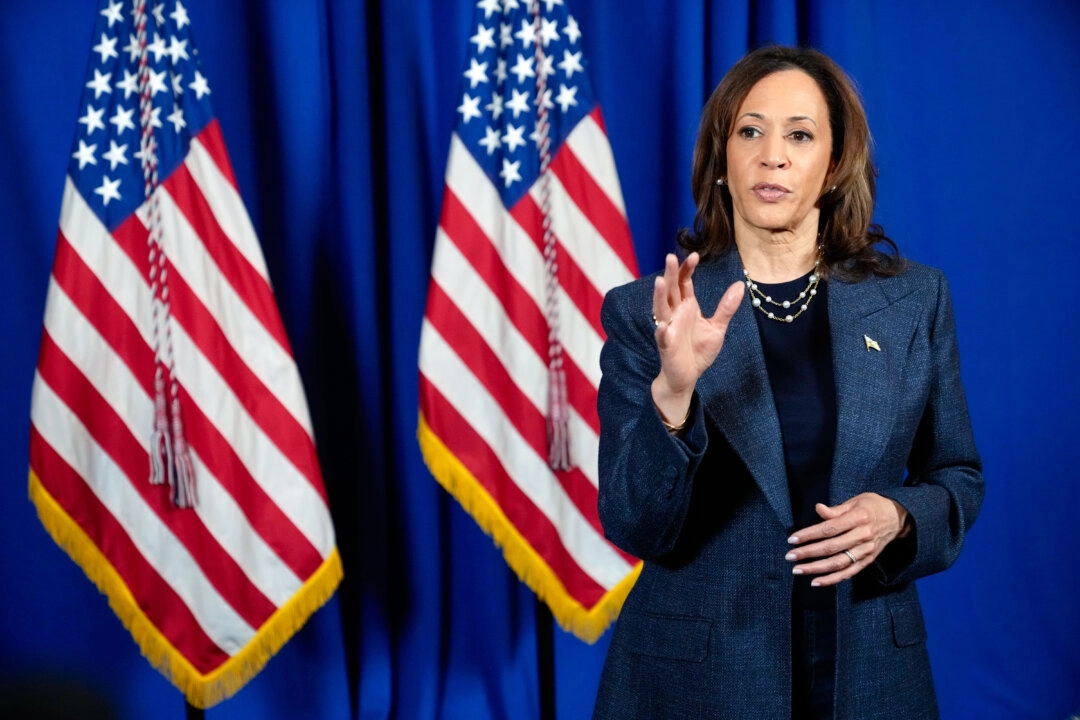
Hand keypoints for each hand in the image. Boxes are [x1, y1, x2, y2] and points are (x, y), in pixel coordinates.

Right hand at [650, 252, 743, 423]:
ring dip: (659, 296)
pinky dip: (661, 331)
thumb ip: (726, 307)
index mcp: (686, 307)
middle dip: (671, 274)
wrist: (688, 376)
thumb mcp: (717, 327)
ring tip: (660, 281)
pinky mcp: (666, 346)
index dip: (687, 269)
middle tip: (671, 257)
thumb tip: (739, 285)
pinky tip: (662, 326)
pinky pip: (662, 337)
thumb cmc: (699, 351)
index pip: (684, 283)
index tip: (694, 256)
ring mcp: (668, 329)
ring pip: (661, 309)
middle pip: (670, 290)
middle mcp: (675, 314)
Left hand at [784, 493, 909, 586]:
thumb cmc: (872, 506)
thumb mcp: (855, 501)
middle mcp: (863, 536)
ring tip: (798, 570)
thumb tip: (818, 509)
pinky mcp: (868, 561)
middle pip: (832, 547)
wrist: (898, 518)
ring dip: (816, 569)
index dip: (809, 534)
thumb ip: (835, 509)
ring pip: (839, 563)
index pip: (829, 528)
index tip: (792, 539)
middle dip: (808, 553)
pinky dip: (832, 579)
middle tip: (790, 556)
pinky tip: (815, 581)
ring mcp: (866, 551)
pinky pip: (848, 573)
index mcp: (859, 518)